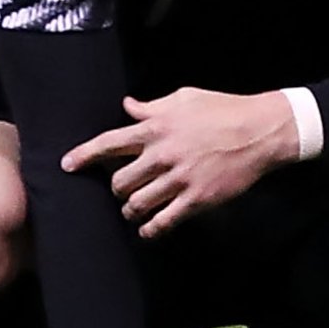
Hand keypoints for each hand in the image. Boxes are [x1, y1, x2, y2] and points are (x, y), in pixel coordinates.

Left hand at [66, 86, 302, 235]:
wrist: (261, 131)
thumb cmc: (223, 109)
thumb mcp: (185, 98)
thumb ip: (152, 107)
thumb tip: (127, 107)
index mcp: (156, 128)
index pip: (108, 144)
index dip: (83, 156)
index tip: (67, 165)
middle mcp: (162, 155)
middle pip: (120, 183)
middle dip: (117, 189)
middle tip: (124, 190)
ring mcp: (179, 179)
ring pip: (137, 205)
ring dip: (131, 210)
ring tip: (135, 209)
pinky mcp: (197, 199)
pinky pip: (163, 222)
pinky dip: (151, 229)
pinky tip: (149, 229)